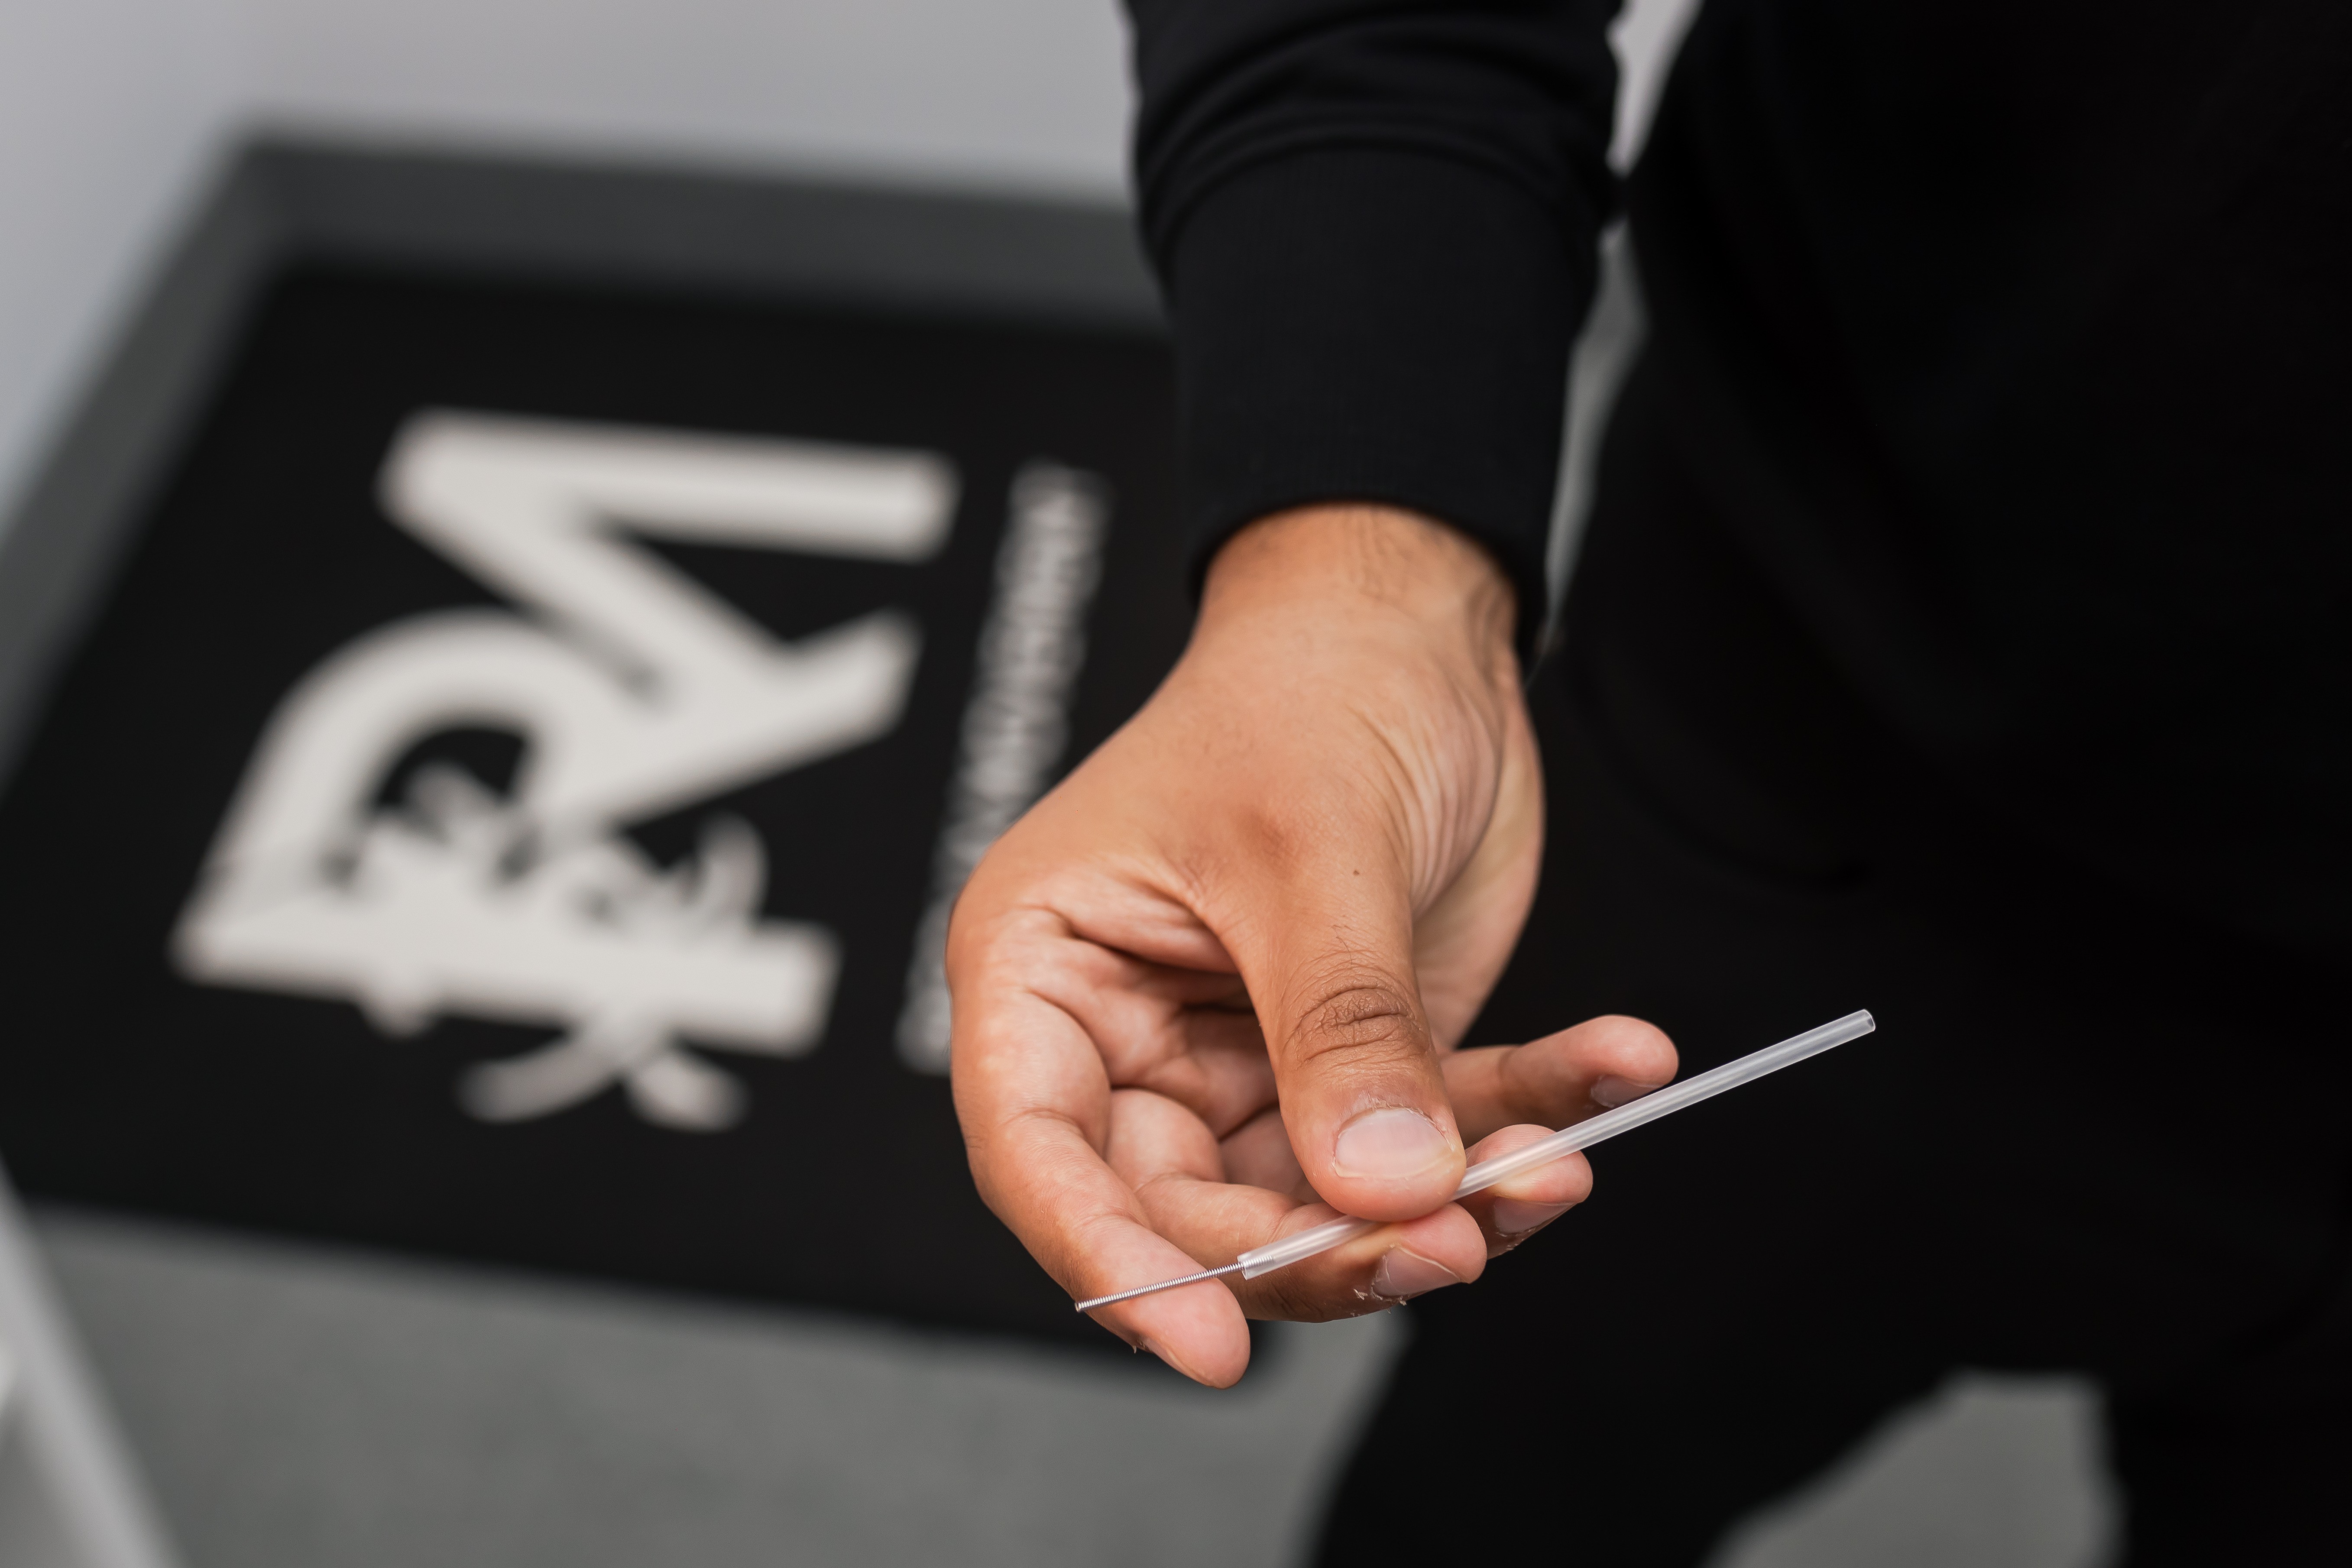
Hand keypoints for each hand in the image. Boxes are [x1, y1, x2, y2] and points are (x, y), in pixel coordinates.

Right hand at [947, 505, 1674, 1383]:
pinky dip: (1528, 1116)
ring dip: (1452, 1198)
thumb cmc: (1304, 692)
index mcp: (1044, 972)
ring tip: (1558, 1166)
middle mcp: (1130, 1038)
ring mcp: (1248, 1060)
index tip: (1214, 1348)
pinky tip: (1618, 1064)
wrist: (1412, 622)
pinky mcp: (1360, 1061)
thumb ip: (1338, 1032)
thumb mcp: (1311, 854)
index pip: (1042, 1157)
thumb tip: (1381, 1192)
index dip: (1115, 1266)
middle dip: (1328, 1241)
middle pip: (1198, 1210)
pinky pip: (1437, 1131)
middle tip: (1453, 1234)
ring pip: (1330, 1200)